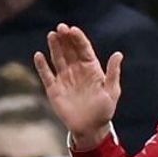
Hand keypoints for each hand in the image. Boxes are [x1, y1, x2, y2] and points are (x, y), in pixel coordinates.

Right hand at [34, 23, 122, 149]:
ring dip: (54, 47)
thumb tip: (118, 54)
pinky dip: (42, 65)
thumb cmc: (104, 110)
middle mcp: (76, 70)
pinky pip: (46, 75)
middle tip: (60, 28)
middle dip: (65, 38)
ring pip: (58, 58)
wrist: (90, 129)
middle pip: (69, 50)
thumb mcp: (112, 92)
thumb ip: (113, 73)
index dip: (78, 38)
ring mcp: (64, 78)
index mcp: (91, 68)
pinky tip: (39, 55)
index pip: (83, 49)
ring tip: (51, 35)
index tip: (72, 29)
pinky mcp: (54, 89)